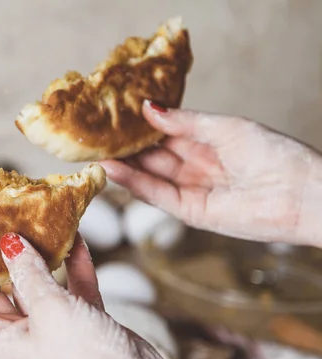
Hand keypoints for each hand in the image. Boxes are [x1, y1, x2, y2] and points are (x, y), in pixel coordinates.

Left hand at [0, 233, 208, 358]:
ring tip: (28, 222)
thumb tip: (9, 242)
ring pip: (35, 287)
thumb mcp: (49, 309)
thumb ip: (28, 273)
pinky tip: (75, 238)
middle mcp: (19, 336)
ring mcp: (51, 330)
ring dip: (36, 258)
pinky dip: (72, 266)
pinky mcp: (80, 324)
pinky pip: (70, 289)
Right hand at [100, 100, 321, 246]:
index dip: (139, 126)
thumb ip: (184, 122)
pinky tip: (113, 170)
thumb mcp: (224, 128)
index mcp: (206, 143)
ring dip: (123, 165)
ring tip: (95, 152)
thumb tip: (148, 108)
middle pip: (151, 155)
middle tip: (95, 135)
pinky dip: (134, 183)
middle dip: (125, 146)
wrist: (302, 193)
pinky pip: (157, 195)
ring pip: (149, 176)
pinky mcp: (191, 212)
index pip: (164, 133)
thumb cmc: (274, 154)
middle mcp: (195, 166)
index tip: (113, 116)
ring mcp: (191, 190)